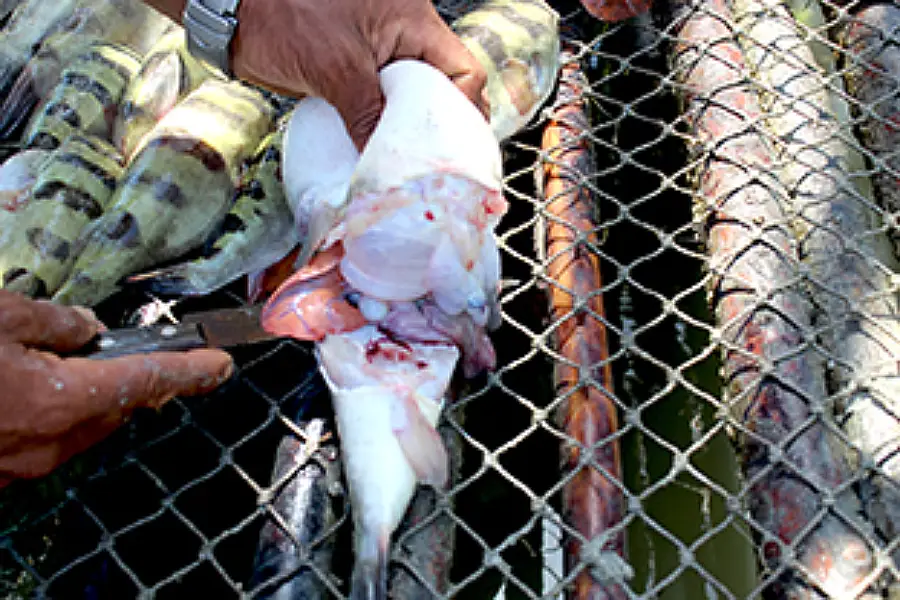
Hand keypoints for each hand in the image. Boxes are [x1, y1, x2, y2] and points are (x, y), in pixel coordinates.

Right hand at [0, 291, 233, 487]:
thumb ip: (54, 321)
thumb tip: (88, 328)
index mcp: (63, 400)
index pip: (149, 380)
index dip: (190, 371)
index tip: (221, 366)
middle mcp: (51, 442)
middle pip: (117, 407)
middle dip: (126, 377)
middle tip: (104, 346)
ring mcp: (22, 466)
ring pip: (80, 427)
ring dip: (83, 396)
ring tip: (46, 362)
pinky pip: (44, 441)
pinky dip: (49, 415)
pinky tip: (18, 392)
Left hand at [230, 0, 488, 150]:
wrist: (231, 11)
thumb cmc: (280, 14)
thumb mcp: (334, 68)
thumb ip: (368, 115)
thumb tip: (385, 163)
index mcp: (412, 20)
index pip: (463, 70)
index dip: (465, 112)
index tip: (455, 151)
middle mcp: (403, 35)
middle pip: (442, 88)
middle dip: (438, 129)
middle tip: (432, 166)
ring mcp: (378, 53)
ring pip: (411, 100)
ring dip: (407, 132)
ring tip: (406, 167)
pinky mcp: (354, 70)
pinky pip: (381, 103)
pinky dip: (381, 127)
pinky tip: (377, 153)